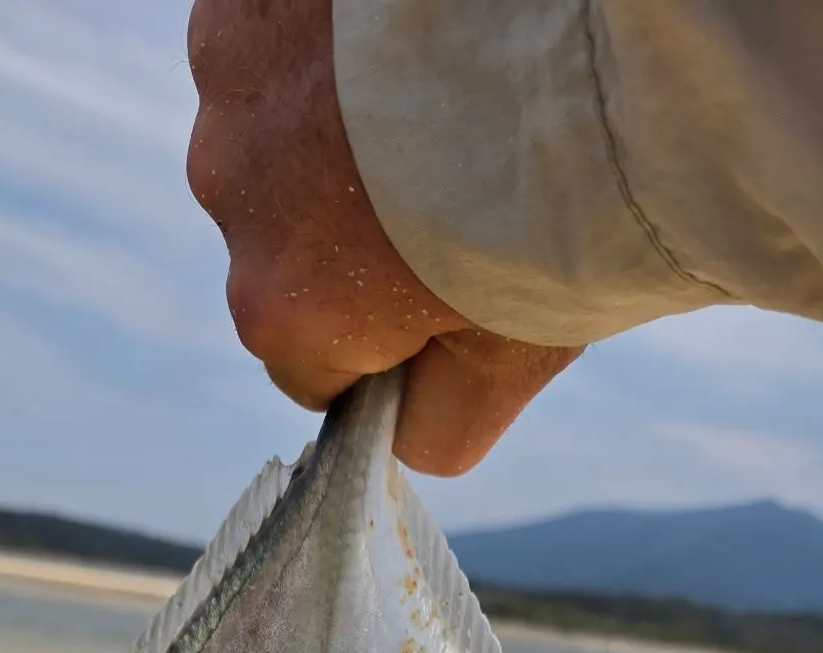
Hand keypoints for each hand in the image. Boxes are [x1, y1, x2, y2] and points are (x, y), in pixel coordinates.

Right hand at [186, 0, 578, 475]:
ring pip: (278, 128)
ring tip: (447, 96)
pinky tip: (416, 30)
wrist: (594, 23)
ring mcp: (228, 75)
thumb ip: (446, 422)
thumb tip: (406, 440)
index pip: (310, 365)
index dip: (381, 346)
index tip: (446, 304)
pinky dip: (333, 40)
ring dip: (340, 124)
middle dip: (354, 228)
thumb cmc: (562, 208)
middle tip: (463, 182)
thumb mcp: (519, 357)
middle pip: (285, 241)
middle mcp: (229, 195)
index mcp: (283, 310)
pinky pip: (279, 32)